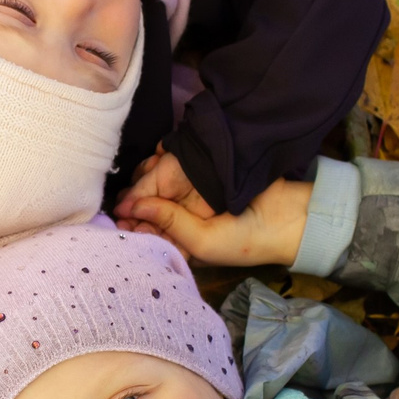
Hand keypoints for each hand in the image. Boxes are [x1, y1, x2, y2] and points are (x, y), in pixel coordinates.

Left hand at [113, 152, 312, 267]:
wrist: (286, 216)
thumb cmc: (243, 240)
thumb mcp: (201, 240)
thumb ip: (168, 221)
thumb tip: (131, 206)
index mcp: (180, 242)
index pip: (146, 233)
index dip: (128, 225)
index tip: (112, 214)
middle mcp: (182, 219)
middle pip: (149, 208)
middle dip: (134, 200)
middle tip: (120, 193)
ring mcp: (192, 196)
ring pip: (159, 186)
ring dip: (147, 178)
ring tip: (137, 172)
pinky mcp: (202, 176)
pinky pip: (176, 168)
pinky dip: (164, 162)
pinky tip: (155, 156)